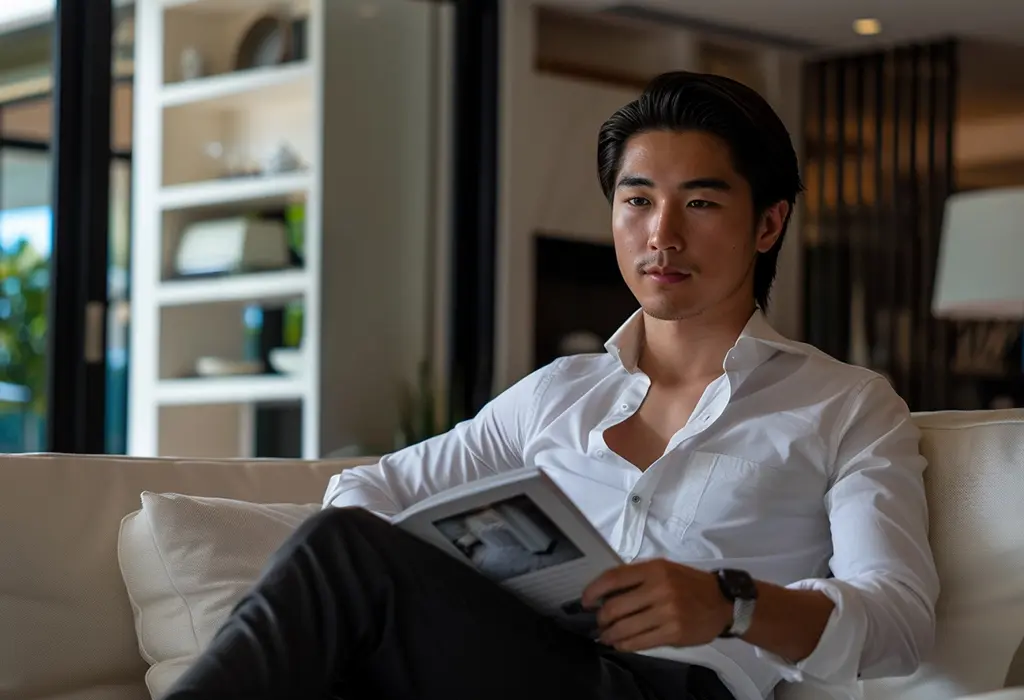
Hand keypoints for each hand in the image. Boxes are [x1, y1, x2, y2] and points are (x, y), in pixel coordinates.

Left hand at [581, 559, 731, 651]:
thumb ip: (638, 577)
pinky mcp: (672, 633)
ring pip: (625, 627)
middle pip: (615, 607)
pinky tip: (620, 644)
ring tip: (606, 636)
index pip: (614, 578)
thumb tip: (607, 591)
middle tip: (598, 622)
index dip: (594, 590)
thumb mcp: (665, 570)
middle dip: (601, 618)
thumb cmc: (690, 584)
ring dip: (609, 634)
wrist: (723, 602)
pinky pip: (639, 642)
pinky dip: (624, 644)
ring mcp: (666, 612)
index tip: (585, 600)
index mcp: (655, 569)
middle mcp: (659, 589)